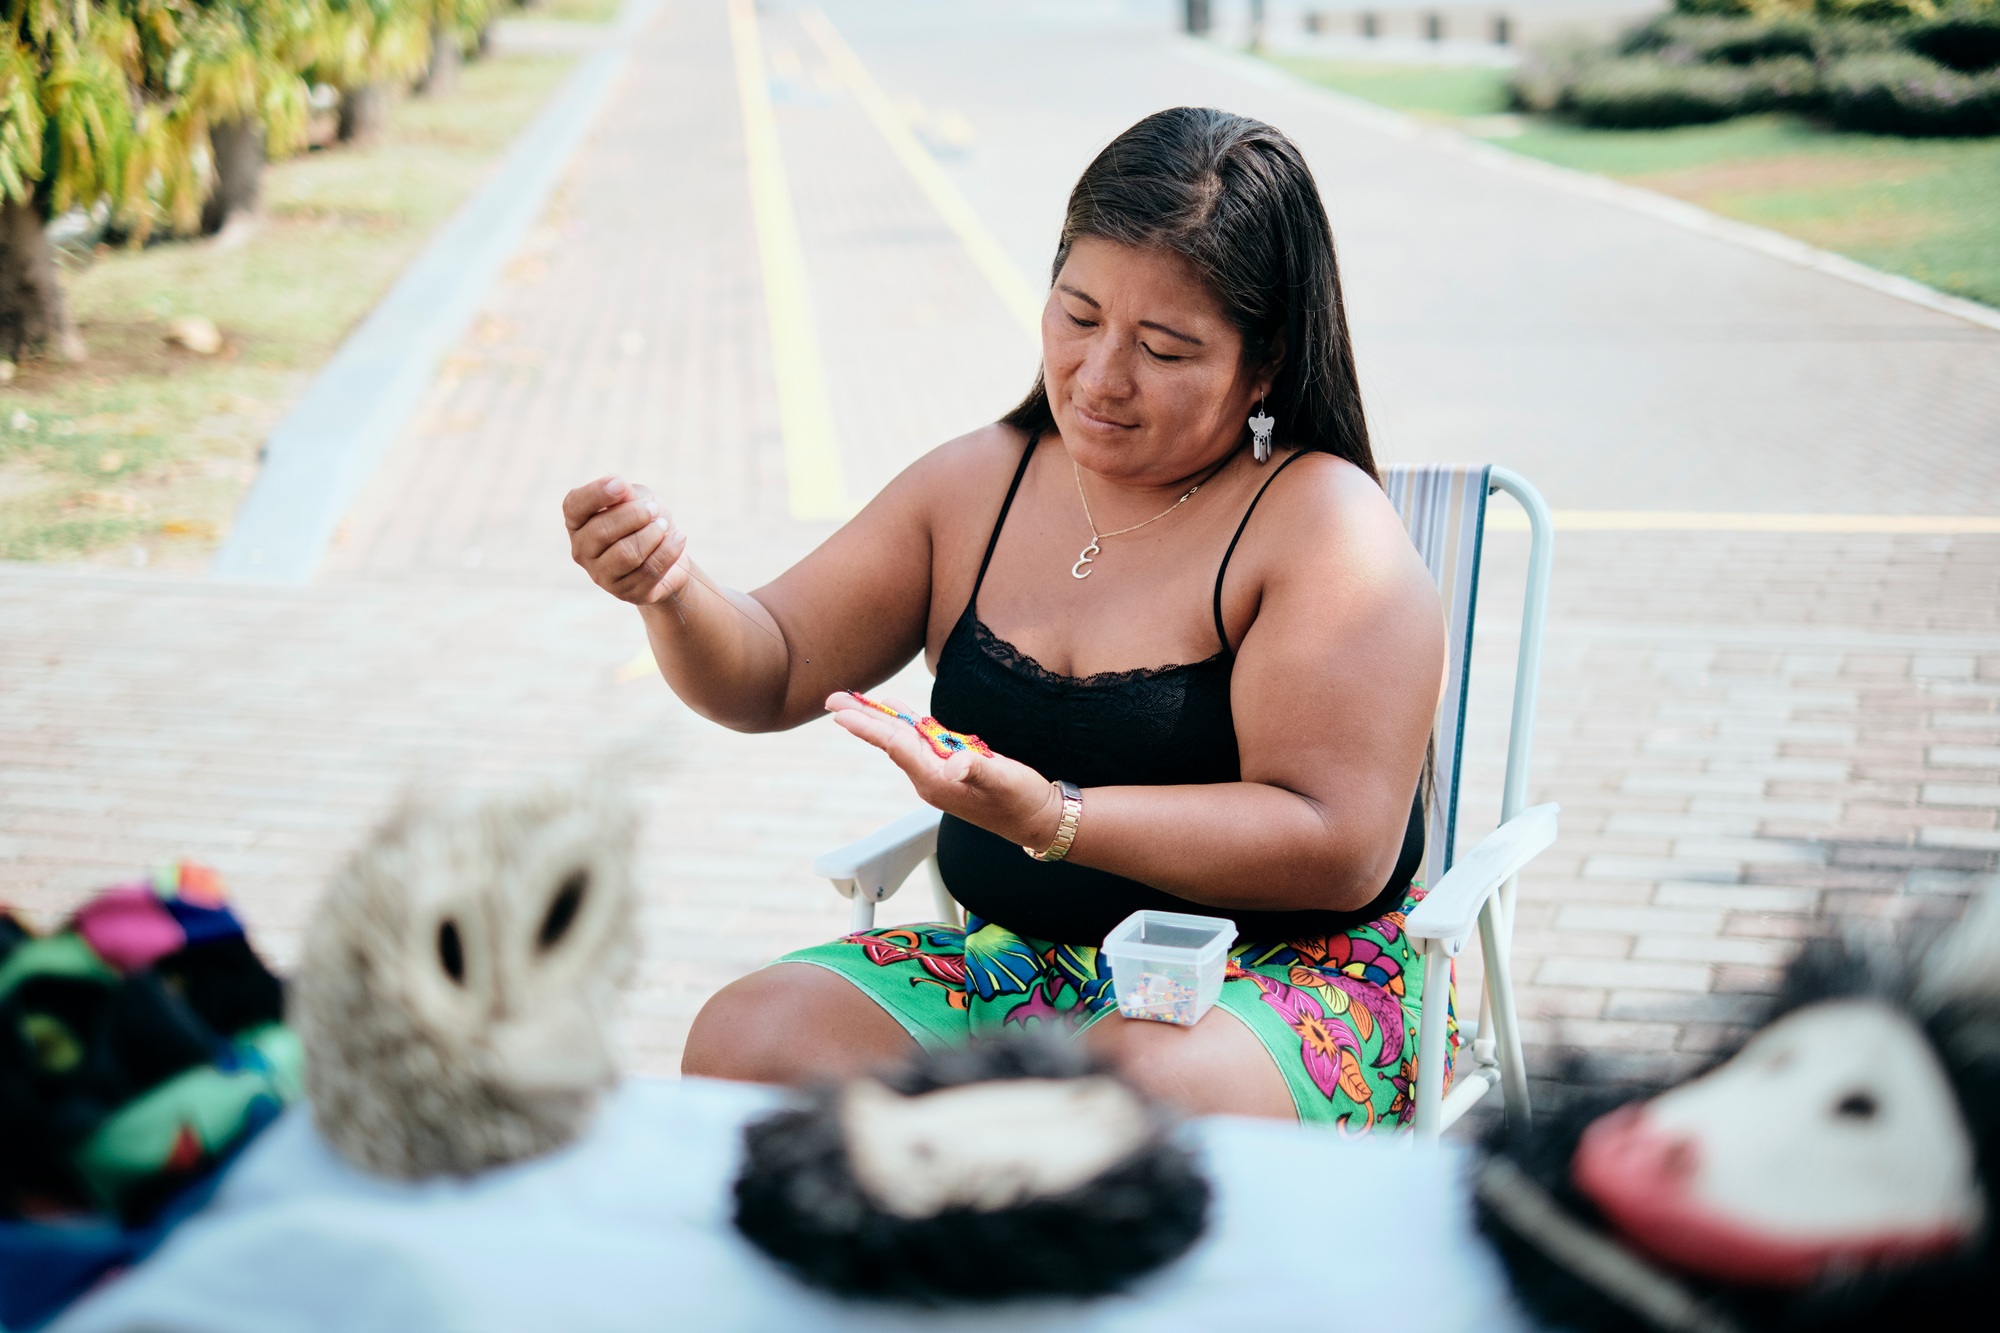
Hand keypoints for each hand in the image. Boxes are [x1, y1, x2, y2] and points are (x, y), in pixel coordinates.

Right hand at [563, 475, 688, 605]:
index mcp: (578, 522)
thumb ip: (627, 494)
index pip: (574, 506)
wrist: (669, 555)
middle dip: (633, 515)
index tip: (620, 484)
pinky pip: (648, 571)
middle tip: (654, 509)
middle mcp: (582, 551)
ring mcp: (601, 575)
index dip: (595, 494)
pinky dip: (668, 550)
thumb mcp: (638, 498)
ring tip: (664, 525)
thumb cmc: (646, 521)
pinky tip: (678, 537)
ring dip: (651, 535)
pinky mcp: (626, 593)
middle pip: (601, 531)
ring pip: (625, 554)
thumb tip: (621, 490)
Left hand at [826, 694, 1063, 850]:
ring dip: (877, 719)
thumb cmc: (1021, 800)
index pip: (894, 745)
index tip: (839, 712)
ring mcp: (939, 771)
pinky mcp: (951, 765)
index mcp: (935, 779)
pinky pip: (920, 739)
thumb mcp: (1004, 781)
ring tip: (853, 702)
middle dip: (861, 719)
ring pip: (901, 738)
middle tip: (831, 699)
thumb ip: (979, 768)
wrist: (1037, 819)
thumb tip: (955, 763)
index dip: (867, 726)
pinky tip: (896, 711)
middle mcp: (930, 776)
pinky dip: (905, 722)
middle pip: (889, 741)